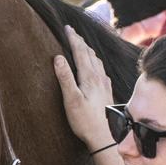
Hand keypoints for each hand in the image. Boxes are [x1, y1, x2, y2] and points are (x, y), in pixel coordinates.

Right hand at [52, 25, 115, 150]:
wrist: (105, 137)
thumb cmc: (85, 121)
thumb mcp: (71, 100)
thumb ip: (65, 78)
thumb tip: (58, 57)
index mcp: (89, 77)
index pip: (80, 52)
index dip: (73, 38)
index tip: (67, 27)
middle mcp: (99, 77)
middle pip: (89, 54)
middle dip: (80, 41)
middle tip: (72, 31)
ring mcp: (105, 84)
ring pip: (96, 61)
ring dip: (88, 50)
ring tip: (82, 45)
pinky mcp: (107, 91)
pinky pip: (101, 70)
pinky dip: (95, 62)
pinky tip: (96, 67)